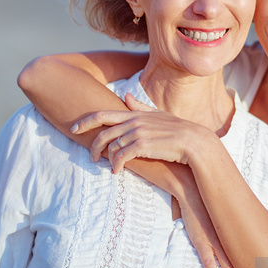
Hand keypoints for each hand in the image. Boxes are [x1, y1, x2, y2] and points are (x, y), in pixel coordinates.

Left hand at [71, 93, 207, 172]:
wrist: (193, 142)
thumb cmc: (176, 129)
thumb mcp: (157, 114)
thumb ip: (139, 107)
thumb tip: (125, 96)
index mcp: (135, 114)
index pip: (104, 114)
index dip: (86, 120)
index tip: (74, 127)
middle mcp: (134, 122)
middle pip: (103, 131)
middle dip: (91, 142)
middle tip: (90, 155)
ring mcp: (137, 133)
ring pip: (111, 146)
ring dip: (106, 158)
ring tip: (108, 167)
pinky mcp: (142, 146)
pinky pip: (121, 156)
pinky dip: (116, 165)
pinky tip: (117, 172)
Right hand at [178, 179, 252, 267]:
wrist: (192, 187)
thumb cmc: (206, 198)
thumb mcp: (222, 209)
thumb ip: (228, 221)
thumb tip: (237, 227)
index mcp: (233, 231)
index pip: (248, 254)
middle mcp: (227, 237)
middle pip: (243, 264)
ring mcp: (214, 240)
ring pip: (229, 267)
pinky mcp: (200, 240)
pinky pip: (208, 262)